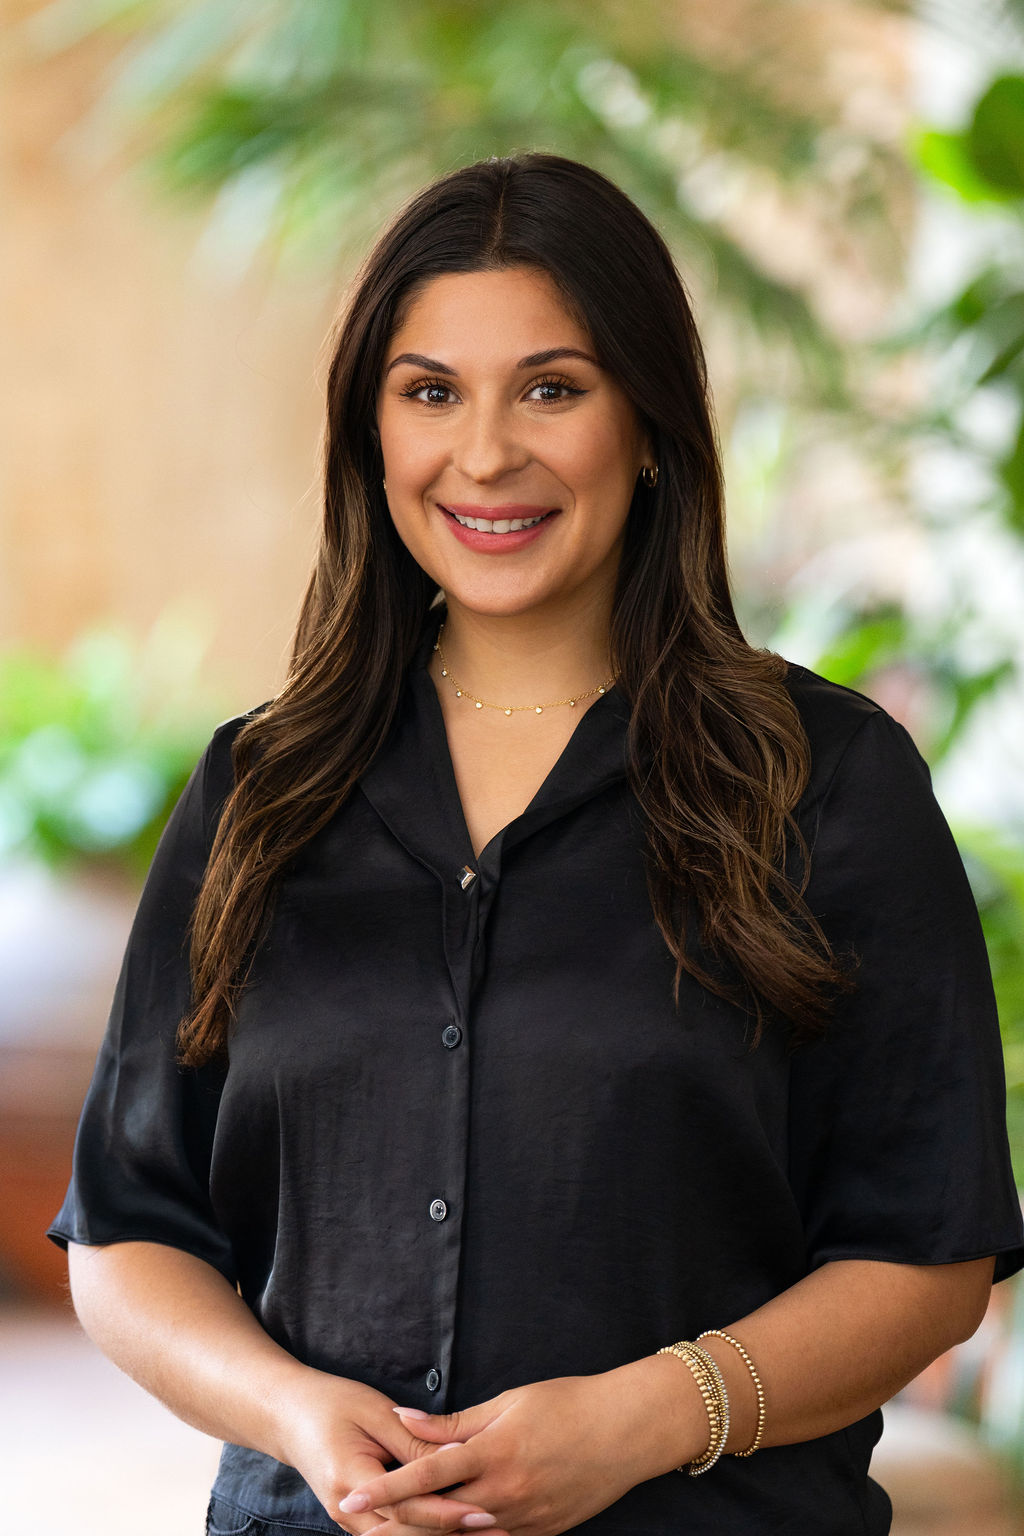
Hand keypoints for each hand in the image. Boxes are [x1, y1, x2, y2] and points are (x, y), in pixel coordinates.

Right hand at [277, 1368, 510, 1534]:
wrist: (287, 1415)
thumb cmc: (332, 1403)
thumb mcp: (374, 1412)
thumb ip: (413, 1440)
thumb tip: (454, 1457)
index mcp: (352, 1479)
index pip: (409, 1507)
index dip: (449, 1513)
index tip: (485, 1514)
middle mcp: (348, 1510)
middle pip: (408, 1534)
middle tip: (499, 1532)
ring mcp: (350, 1520)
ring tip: (488, 1534)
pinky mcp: (358, 1519)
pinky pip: (394, 1534)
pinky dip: (423, 1533)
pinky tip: (454, 1530)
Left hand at [337, 1367, 684, 1535]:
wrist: (628, 1431)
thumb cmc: (568, 1404)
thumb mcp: (509, 1402)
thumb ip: (455, 1422)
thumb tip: (405, 1420)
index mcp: (494, 1454)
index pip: (425, 1475)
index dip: (384, 1489)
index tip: (350, 1498)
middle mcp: (505, 1494)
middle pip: (438, 1516)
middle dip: (397, 1521)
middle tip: (360, 1522)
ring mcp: (525, 1520)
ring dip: (431, 1534)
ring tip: (400, 1530)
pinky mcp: (543, 1533)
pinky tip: (453, 1531)